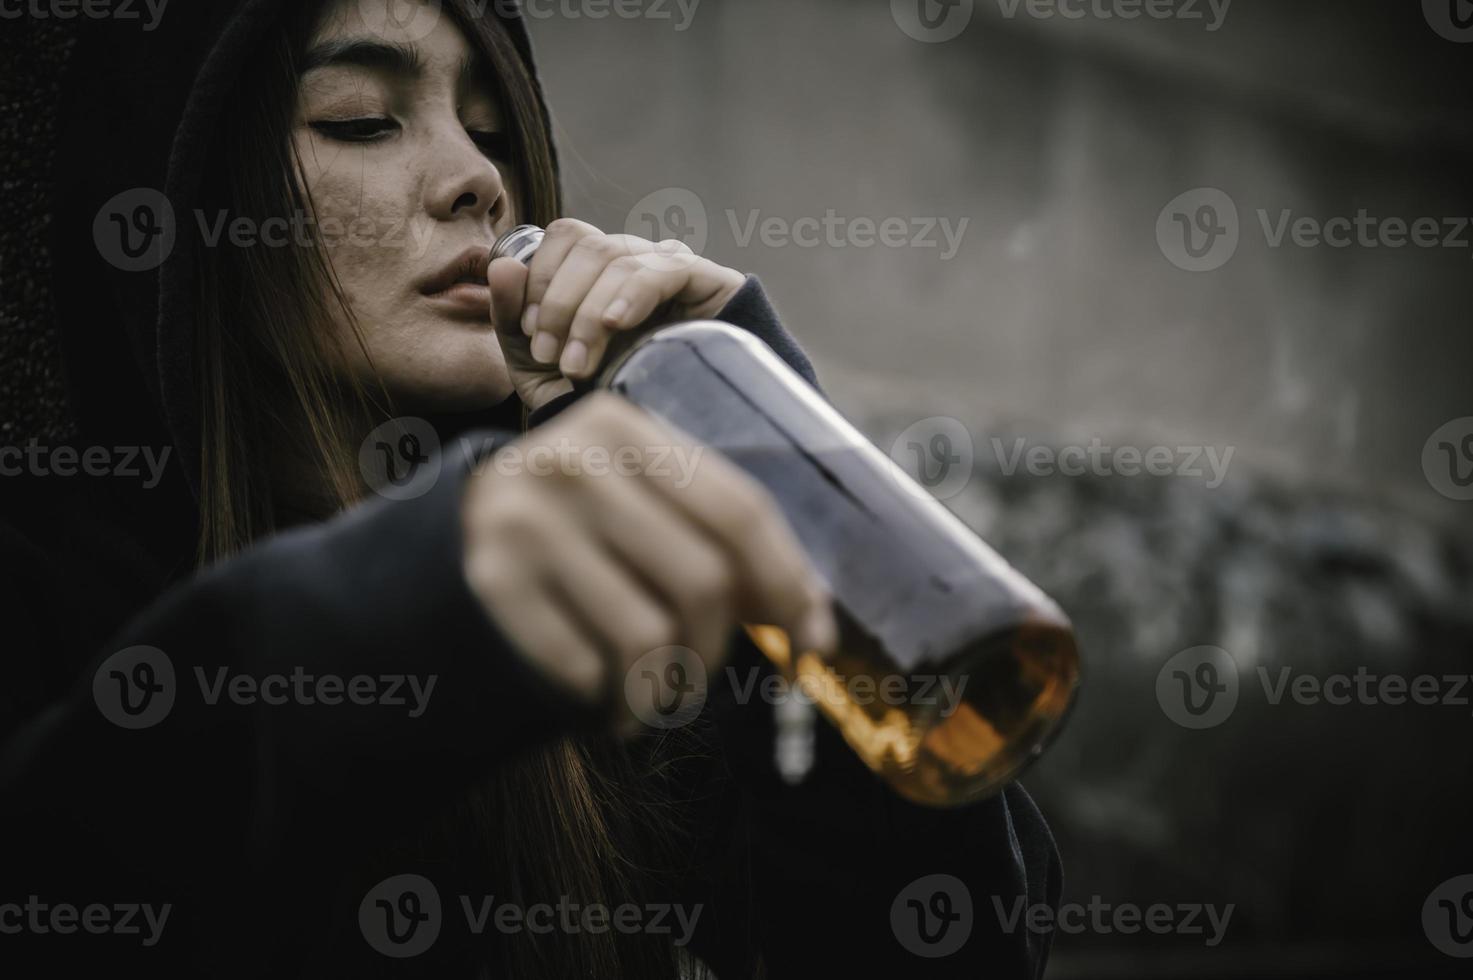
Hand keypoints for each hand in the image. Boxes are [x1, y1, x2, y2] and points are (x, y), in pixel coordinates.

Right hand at [460, 393, 837, 726]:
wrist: (455, 534)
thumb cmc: (583, 527)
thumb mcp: (647, 506)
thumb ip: (724, 544)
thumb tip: (814, 624)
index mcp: (624, 427)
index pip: (737, 509)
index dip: (787, 582)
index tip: (813, 642)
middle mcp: (572, 461)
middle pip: (702, 580)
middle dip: (716, 647)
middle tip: (699, 674)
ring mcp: (526, 518)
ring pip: (646, 636)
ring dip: (662, 688)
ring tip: (648, 695)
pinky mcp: (492, 579)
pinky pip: (586, 666)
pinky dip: (607, 697)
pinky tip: (600, 694)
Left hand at [488, 219, 745, 412]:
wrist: (653, 437)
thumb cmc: (597, 397)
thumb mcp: (538, 364)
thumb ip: (511, 314)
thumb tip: (501, 265)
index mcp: (597, 270)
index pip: (565, 236)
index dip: (540, 275)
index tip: (528, 330)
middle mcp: (634, 260)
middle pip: (587, 244)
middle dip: (558, 302)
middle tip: (550, 355)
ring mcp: (669, 267)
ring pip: (616, 258)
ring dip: (587, 315)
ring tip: (578, 366)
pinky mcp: (705, 281)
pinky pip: (662, 270)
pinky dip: (630, 296)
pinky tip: (617, 326)